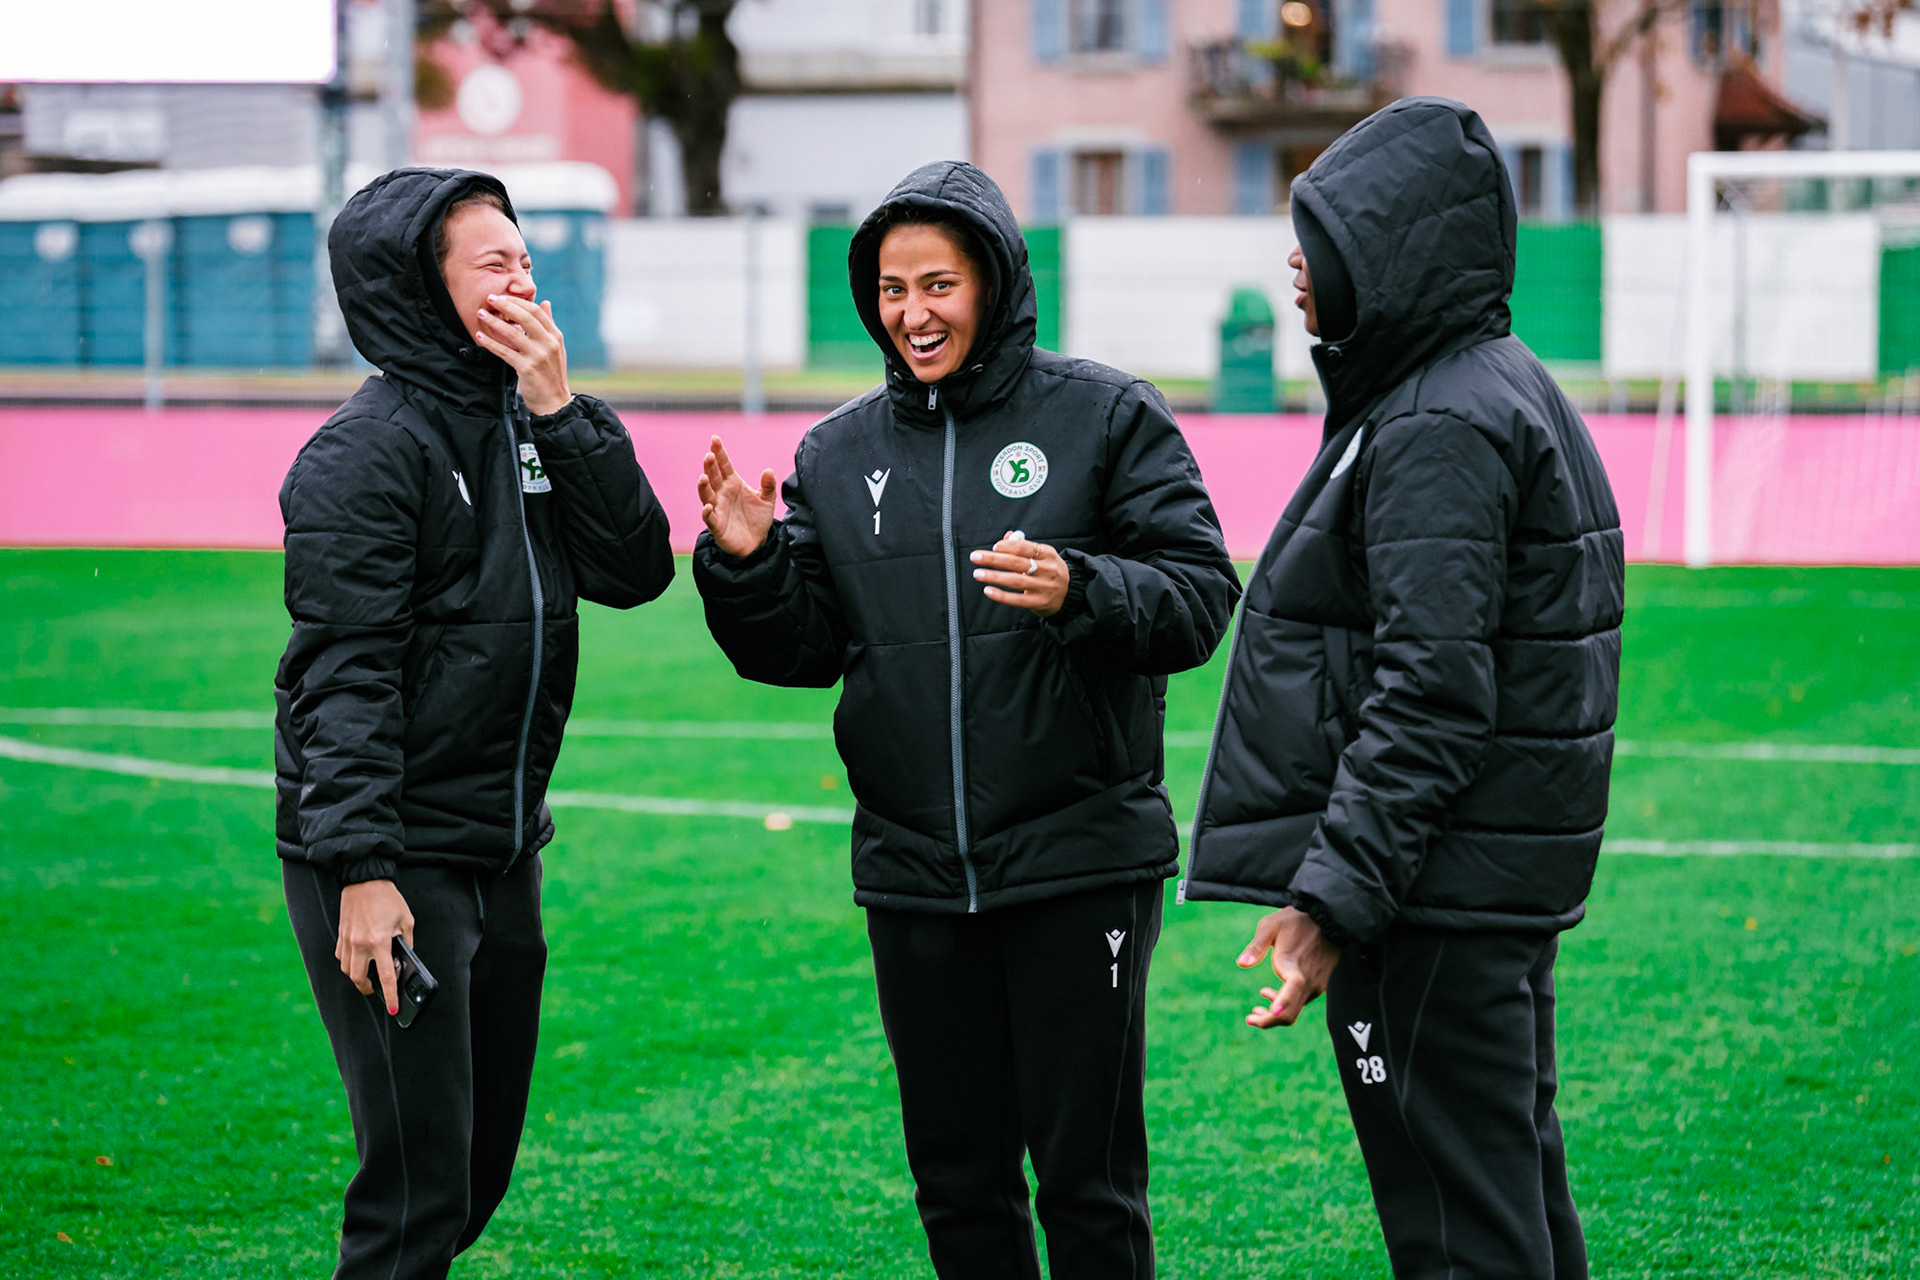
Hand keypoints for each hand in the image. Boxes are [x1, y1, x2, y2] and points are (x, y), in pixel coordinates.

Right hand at [336, 879, 414, 1016]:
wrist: (364, 879)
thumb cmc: (388, 898)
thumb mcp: (406, 920)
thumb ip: (406, 942)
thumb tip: (404, 959)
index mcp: (379, 941)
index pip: (385, 977)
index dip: (390, 996)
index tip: (393, 1009)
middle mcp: (360, 944)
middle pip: (359, 979)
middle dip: (367, 989)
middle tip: (376, 990)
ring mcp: (348, 940)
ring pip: (347, 970)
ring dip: (357, 977)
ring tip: (367, 975)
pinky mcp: (341, 936)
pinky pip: (341, 957)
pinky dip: (348, 963)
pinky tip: (358, 959)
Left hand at [474, 293, 570, 415]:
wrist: (554, 401)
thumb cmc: (552, 373)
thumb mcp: (556, 347)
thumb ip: (549, 324)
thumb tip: (545, 302)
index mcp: (555, 336)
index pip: (536, 311)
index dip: (518, 302)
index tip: (502, 296)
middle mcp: (548, 344)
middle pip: (526, 317)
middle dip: (506, 305)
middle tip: (490, 298)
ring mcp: (538, 356)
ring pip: (513, 333)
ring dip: (494, 322)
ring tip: (481, 314)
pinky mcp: (527, 368)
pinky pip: (505, 352)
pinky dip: (491, 343)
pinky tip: (480, 336)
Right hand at [698, 434, 776, 557]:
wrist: (756, 543)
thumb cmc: (757, 518)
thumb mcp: (767, 500)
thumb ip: (768, 485)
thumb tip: (768, 470)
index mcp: (733, 483)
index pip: (724, 465)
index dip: (719, 452)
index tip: (715, 438)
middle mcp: (722, 494)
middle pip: (713, 477)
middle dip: (710, 466)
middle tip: (709, 455)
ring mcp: (718, 509)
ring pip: (707, 495)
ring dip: (703, 486)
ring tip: (704, 477)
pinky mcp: (717, 525)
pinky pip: (709, 518)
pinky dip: (707, 512)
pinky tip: (708, 506)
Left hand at [969, 530, 1067, 616]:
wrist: (1069, 593)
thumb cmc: (1049, 571)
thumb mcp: (1042, 555)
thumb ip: (1023, 546)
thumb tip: (1006, 537)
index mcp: (1047, 554)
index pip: (1024, 547)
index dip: (1007, 546)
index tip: (993, 547)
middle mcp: (1047, 570)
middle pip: (1016, 562)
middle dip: (993, 559)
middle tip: (976, 557)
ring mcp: (1043, 587)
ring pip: (1015, 580)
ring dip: (994, 576)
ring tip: (978, 573)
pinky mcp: (1039, 602)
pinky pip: (1017, 599)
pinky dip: (1001, 595)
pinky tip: (988, 590)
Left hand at [1238, 907, 1339, 1028]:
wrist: (1328, 918)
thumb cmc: (1296, 920)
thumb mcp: (1270, 926)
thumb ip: (1256, 947)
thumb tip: (1240, 964)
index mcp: (1294, 966)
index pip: (1291, 990)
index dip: (1281, 1004)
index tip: (1270, 1013)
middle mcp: (1309, 981)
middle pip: (1290, 1012)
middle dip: (1269, 1020)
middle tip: (1250, 1019)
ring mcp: (1317, 985)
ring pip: (1296, 1009)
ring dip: (1276, 1012)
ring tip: (1257, 1006)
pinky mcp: (1321, 984)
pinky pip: (1302, 1001)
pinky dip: (1286, 1003)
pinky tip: (1272, 993)